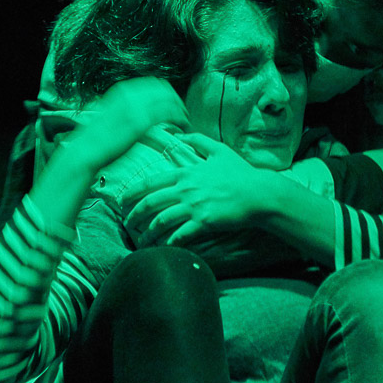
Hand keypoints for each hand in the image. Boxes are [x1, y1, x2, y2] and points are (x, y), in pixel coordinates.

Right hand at [59, 77, 188, 173]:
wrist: (86, 149)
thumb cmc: (97, 137)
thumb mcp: (111, 112)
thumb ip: (126, 107)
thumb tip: (141, 109)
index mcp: (123, 89)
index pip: (154, 84)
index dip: (168, 94)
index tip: (174, 104)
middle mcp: (130, 93)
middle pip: (165, 90)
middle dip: (176, 100)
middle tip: (183, 113)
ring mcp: (136, 106)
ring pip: (169, 101)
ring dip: (181, 110)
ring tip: (185, 122)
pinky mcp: (141, 121)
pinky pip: (169, 114)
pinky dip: (180, 119)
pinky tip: (182, 127)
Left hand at [123, 133, 272, 246]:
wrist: (259, 193)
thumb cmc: (240, 173)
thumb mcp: (219, 151)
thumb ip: (198, 140)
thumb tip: (181, 134)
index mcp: (186, 173)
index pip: (151, 182)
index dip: (133, 192)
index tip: (123, 201)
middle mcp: (186, 189)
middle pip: (150, 203)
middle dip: (134, 215)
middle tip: (127, 224)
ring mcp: (194, 206)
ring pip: (161, 221)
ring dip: (148, 233)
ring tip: (143, 241)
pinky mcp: (204, 221)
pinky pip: (180, 235)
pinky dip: (169, 243)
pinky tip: (164, 249)